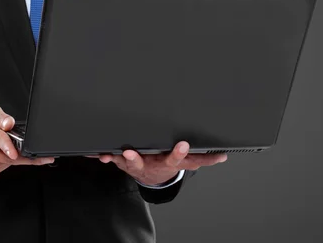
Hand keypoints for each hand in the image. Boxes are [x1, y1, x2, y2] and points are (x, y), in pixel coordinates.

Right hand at [0, 103, 53, 173]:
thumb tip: (10, 124)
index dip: (7, 146)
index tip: (16, 152)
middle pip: (5, 156)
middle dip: (27, 157)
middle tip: (45, 157)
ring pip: (7, 162)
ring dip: (22, 158)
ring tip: (33, 152)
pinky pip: (5, 165)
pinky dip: (14, 159)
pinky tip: (15, 151)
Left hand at [93, 141, 226, 185]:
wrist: (153, 177)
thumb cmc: (169, 162)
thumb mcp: (189, 162)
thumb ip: (206, 159)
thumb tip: (225, 156)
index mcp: (167, 162)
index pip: (175, 158)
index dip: (178, 152)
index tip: (182, 145)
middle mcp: (151, 163)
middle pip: (143, 162)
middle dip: (136, 158)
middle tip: (131, 152)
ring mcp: (136, 164)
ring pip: (126, 161)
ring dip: (117, 157)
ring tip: (111, 153)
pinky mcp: (124, 162)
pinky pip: (112, 159)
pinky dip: (104, 156)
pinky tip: (98, 153)